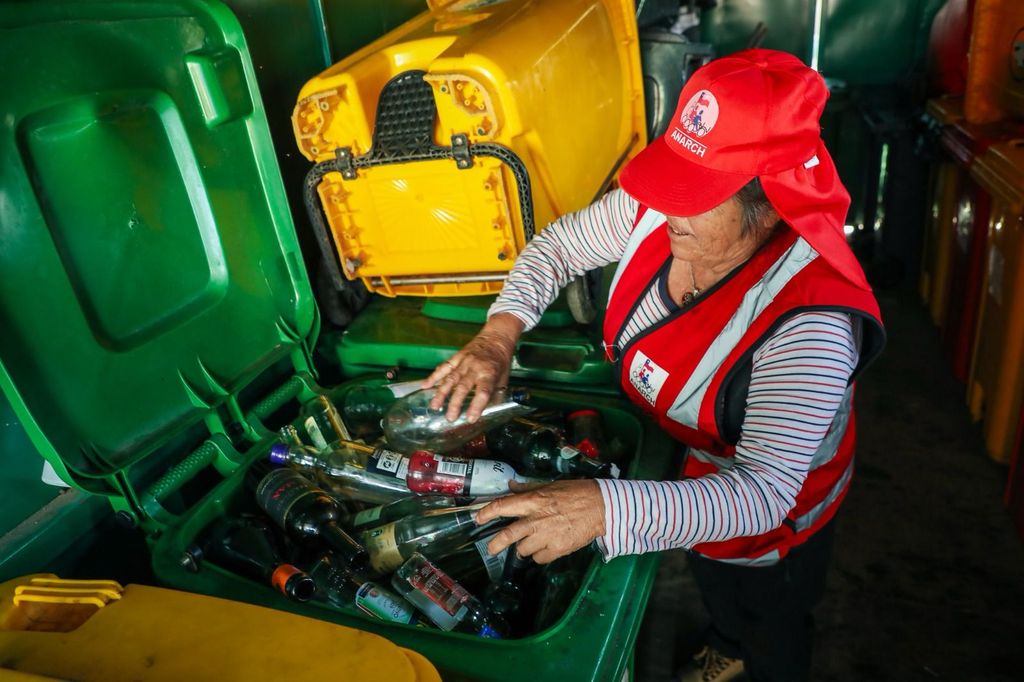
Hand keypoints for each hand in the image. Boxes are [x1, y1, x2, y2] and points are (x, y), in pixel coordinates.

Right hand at [423, 313, 523, 421]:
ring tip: (434, 406)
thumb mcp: (503, 380)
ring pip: (450, 378)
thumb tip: (486, 413)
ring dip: (441, 393)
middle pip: (463, 387)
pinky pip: (444, 367)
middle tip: (449, 417)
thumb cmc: (500, 362)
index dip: (476, 406)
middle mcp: (475, 368)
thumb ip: (494, 396)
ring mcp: (464, 361)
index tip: (470, 418)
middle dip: (455, 403)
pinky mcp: (457, 357)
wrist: (496, 338)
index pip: (483, 392)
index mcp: (490, 374)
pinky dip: (434, 376)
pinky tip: (425, 385)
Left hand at [475, 480, 605, 563]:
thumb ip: (527, 489)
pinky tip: (546, 547)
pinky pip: (539, 558)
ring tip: (532, 542)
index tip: (478, 518)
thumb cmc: (575, 493)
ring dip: (524, 548)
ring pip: (523, 550)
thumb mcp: (550, 486)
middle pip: (508, 536)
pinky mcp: (558, 549)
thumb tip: (509, 487)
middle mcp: (537, 519)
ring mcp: (547, 536)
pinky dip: (539, 555)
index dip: (487, 513)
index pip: (503, 506)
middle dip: (496, 544)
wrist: (602, 508)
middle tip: (491, 549)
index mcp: (534, 501)